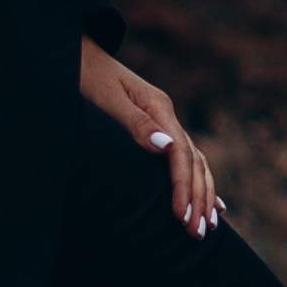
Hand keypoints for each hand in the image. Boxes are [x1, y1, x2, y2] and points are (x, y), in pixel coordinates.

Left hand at [80, 36, 221, 235]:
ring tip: (207, 226)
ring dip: (203, 194)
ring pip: (195, 161)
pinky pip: (186, 158)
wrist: (76, 52)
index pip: (181, 154)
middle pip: (194, 161)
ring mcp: (164, 120)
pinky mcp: (156, 126)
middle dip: (198, 199)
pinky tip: (209, 200)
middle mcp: (167, 114)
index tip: (181, 218)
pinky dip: (199, 181)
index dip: (183, 188)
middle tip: (198, 234)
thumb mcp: (105, 97)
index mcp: (159, 107)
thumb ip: (134, 122)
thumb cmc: (85, 75)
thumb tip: (165, 146)